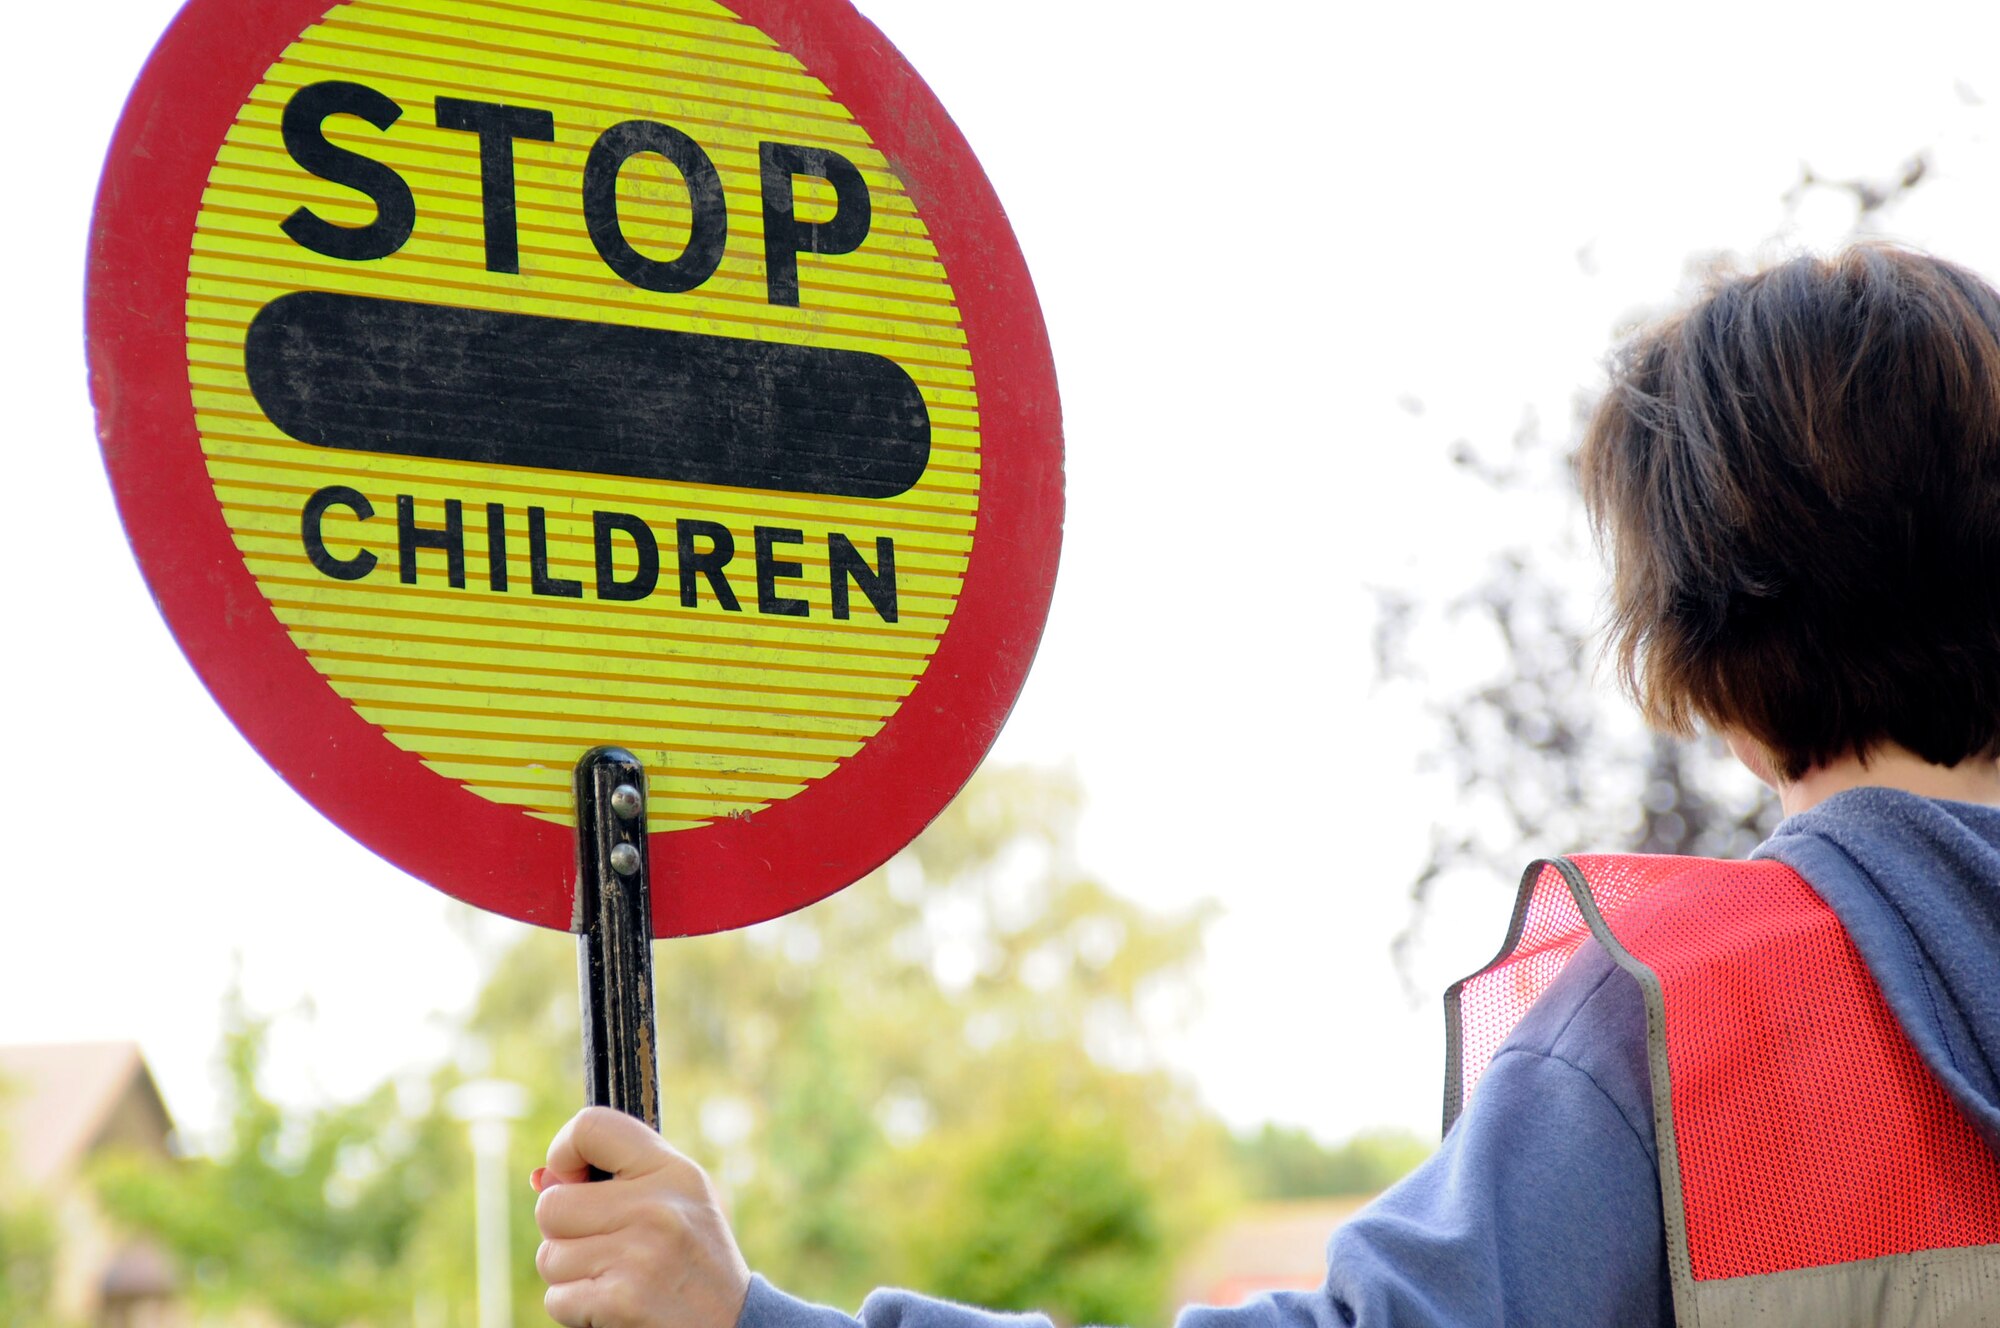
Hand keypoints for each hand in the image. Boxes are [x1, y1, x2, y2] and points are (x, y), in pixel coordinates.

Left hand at [532, 1107, 752, 1327]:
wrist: (733, 1326)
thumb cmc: (693, 1263)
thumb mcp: (674, 1205)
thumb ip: (616, 1183)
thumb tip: (542, 1179)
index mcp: (672, 1171)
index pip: (592, 1127)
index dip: (564, 1151)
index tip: (572, 1179)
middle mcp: (657, 1205)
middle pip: (552, 1205)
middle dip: (562, 1233)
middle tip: (601, 1246)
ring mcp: (640, 1253)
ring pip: (550, 1257)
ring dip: (570, 1276)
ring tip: (615, 1278)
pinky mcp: (622, 1299)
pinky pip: (557, 1299)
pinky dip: (575, 1309)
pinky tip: (613, 1306)